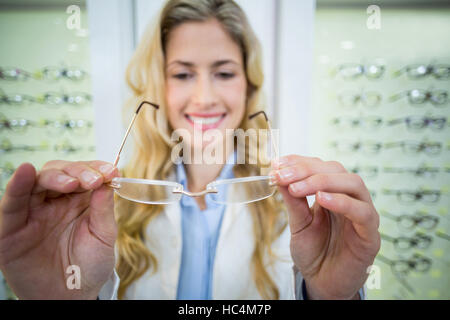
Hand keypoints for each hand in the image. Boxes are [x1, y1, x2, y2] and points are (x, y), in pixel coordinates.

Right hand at [0, 160, 118, 298]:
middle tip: (93, 180)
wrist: (70, 297)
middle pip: (61, 172)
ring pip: (37, 181)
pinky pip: (12, 202)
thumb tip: (107, 181)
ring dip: (54, 176)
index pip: (85, 174)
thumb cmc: (90, 265)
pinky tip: (25, 171)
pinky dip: (17, 184)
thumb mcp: (103, 236)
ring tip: (71, 182)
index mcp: (79, 199)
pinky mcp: (13, 226)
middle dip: (78, 171)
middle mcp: (55, 201)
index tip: (111, 172)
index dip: (96, 168)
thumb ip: (103, 209)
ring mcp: (34, 211)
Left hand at [270, 155, 380, 299]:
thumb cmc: (313, 252)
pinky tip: (321, 199)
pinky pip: (362, 212)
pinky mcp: (370, 235)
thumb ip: (292, 200)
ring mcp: (363, 214)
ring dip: (322, 181)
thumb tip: (277, 173)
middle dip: (306, 170)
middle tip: (282, 176)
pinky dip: (343, 202)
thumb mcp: (298, 223)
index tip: (276, 163)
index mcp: (333, 192)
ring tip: (297, 187)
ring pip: (353, 184)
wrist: (322, 284)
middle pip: (336, 170)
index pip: (320, 166)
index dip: (299, 161)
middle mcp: (351, 198)